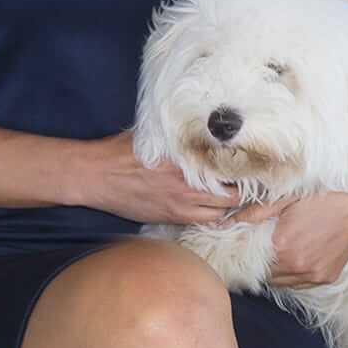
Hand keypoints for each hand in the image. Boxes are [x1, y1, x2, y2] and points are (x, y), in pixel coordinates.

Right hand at [68, 133, 245, 226]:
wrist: (95, 176)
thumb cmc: (121, 152)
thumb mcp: (154, 136)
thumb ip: (180, 135)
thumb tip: (200, 124)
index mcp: (186, 163)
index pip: (229, 171)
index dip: (245, 171)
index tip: (251, 166)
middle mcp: (187, 187)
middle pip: (232, 197)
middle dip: (242, 192)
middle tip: (248, 185)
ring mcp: (180, 206)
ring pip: (220, 214)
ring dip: (229, 207)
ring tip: (233, 197)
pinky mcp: (170, 218)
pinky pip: (202, 222)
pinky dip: (212, 217)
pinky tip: (214, 208)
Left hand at [238, 168, 347, 288]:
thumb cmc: (324, 194)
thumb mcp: (285, 197)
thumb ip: (253, 213)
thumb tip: (226, 222)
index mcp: (282, 247)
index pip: (248, 262)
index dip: (242, 255)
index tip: (239, 248)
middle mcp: (297, 267)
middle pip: (263, 275)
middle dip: (256, 263)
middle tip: (255, 248)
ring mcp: (314, 275)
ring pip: (281, 283)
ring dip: (274, 271)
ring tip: (275, 253)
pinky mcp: (327, 277)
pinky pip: (300, 283)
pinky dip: (292, 274)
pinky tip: (293, 257)